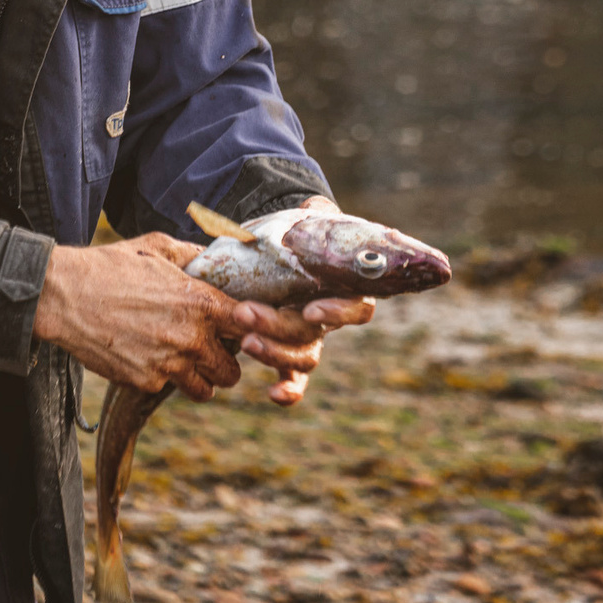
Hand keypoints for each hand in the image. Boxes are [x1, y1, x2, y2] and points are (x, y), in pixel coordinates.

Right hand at [33, 234, 243, 400]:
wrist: (65, 295)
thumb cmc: (110, 266)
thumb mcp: (157, 247)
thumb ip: (192, 254)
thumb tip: (214, 256)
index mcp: (200, 302)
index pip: (248, 325)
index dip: (245, 328)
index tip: (234, 326)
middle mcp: (192, 337)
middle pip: (233, 370)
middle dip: (225, 362)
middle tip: (210, 352)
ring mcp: (169, 365)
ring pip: (206, 389)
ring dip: (200, 379)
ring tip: (185, 363)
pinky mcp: (145, 382)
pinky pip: (167, 388)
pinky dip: (162, 378)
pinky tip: (147, 357)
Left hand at [230, 196, 375, 405]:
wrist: (288, 252)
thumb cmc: (304, 235)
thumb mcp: (311, 220)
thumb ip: (316, 214)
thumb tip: (314, 207)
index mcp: (345, 287)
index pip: (358, 308)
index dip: (338, 312)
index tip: (312, 308)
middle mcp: (331, 317)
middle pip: (315, 333)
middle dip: (280, 327)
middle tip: (245, 314)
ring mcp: (313, 337)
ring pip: (306, 358)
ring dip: (275, 354)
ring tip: (244, 342)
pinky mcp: (292, 352)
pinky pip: (297, 380)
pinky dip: (289, 392)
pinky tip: (272, 395)